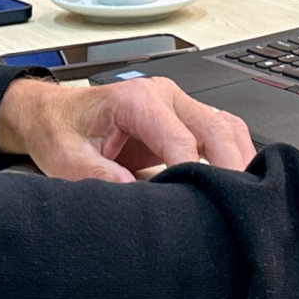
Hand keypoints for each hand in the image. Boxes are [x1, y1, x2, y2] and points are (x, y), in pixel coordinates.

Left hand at [0, 75, 256, 181]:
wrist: (53, 115)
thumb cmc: (61, 131)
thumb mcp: (66, 159)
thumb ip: (98, 176)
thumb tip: (132, 194)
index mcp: (136, 100)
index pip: (178, 137)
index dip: (192, 170)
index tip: (199, 201)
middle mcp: (164, 95)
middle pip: (215, 126)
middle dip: (231, 165)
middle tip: (237, 203)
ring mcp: (179, 105)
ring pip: (226, 126)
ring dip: (239, 158)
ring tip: (245, 196)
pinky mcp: (185, 120)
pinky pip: (222, 132)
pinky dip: (235, 154)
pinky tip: (237, 182)